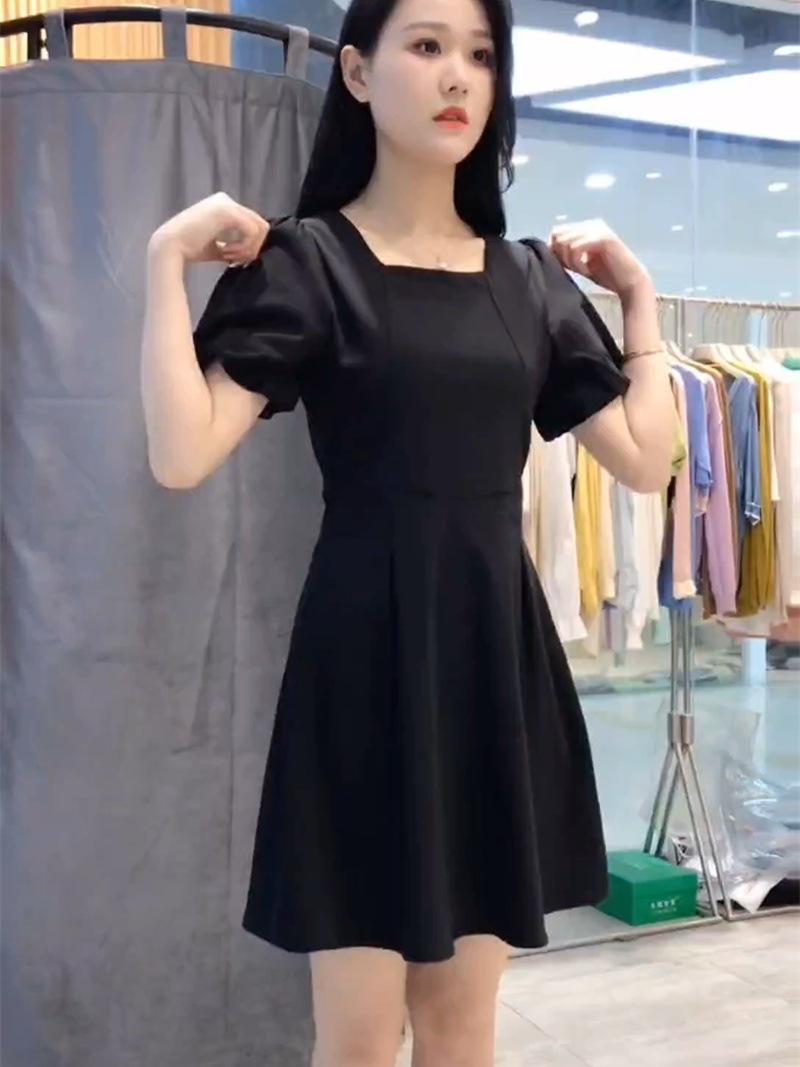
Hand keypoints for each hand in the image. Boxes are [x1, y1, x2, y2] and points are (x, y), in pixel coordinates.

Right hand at [148, 191, 270, 267]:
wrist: (170, 245)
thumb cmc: (189, 248)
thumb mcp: (217, 245)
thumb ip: (234, 244)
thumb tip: (252, 253)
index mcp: (224, 205)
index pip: (253, 224)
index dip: (250, 245)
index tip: (235, 260)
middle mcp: (227, 200)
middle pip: (260, 225)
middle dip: (252, 248)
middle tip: (235, 261)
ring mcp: (227, 203)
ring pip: (259, 228)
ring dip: (248, 249)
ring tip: (229, 258)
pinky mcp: (228, 212)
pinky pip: (252, 231)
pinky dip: (244, 247)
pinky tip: (227, 253)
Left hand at [549, 219, 651, 299]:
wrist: (629, 282)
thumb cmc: (606, 275)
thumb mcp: (579, 263)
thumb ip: (566, 255)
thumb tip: (548, 250)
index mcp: (586, 228)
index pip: (557, 232)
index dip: (556, 251)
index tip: (569, 267)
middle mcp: (591, 224)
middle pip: (558, 234)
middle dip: (561, 256)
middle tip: (575, 269)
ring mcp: (597, 229)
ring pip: (564, 241)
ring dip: (570, 261)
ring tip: (583, 270)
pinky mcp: (602, 238)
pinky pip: (575, 248)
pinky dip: (577, 263)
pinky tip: (587, 271)